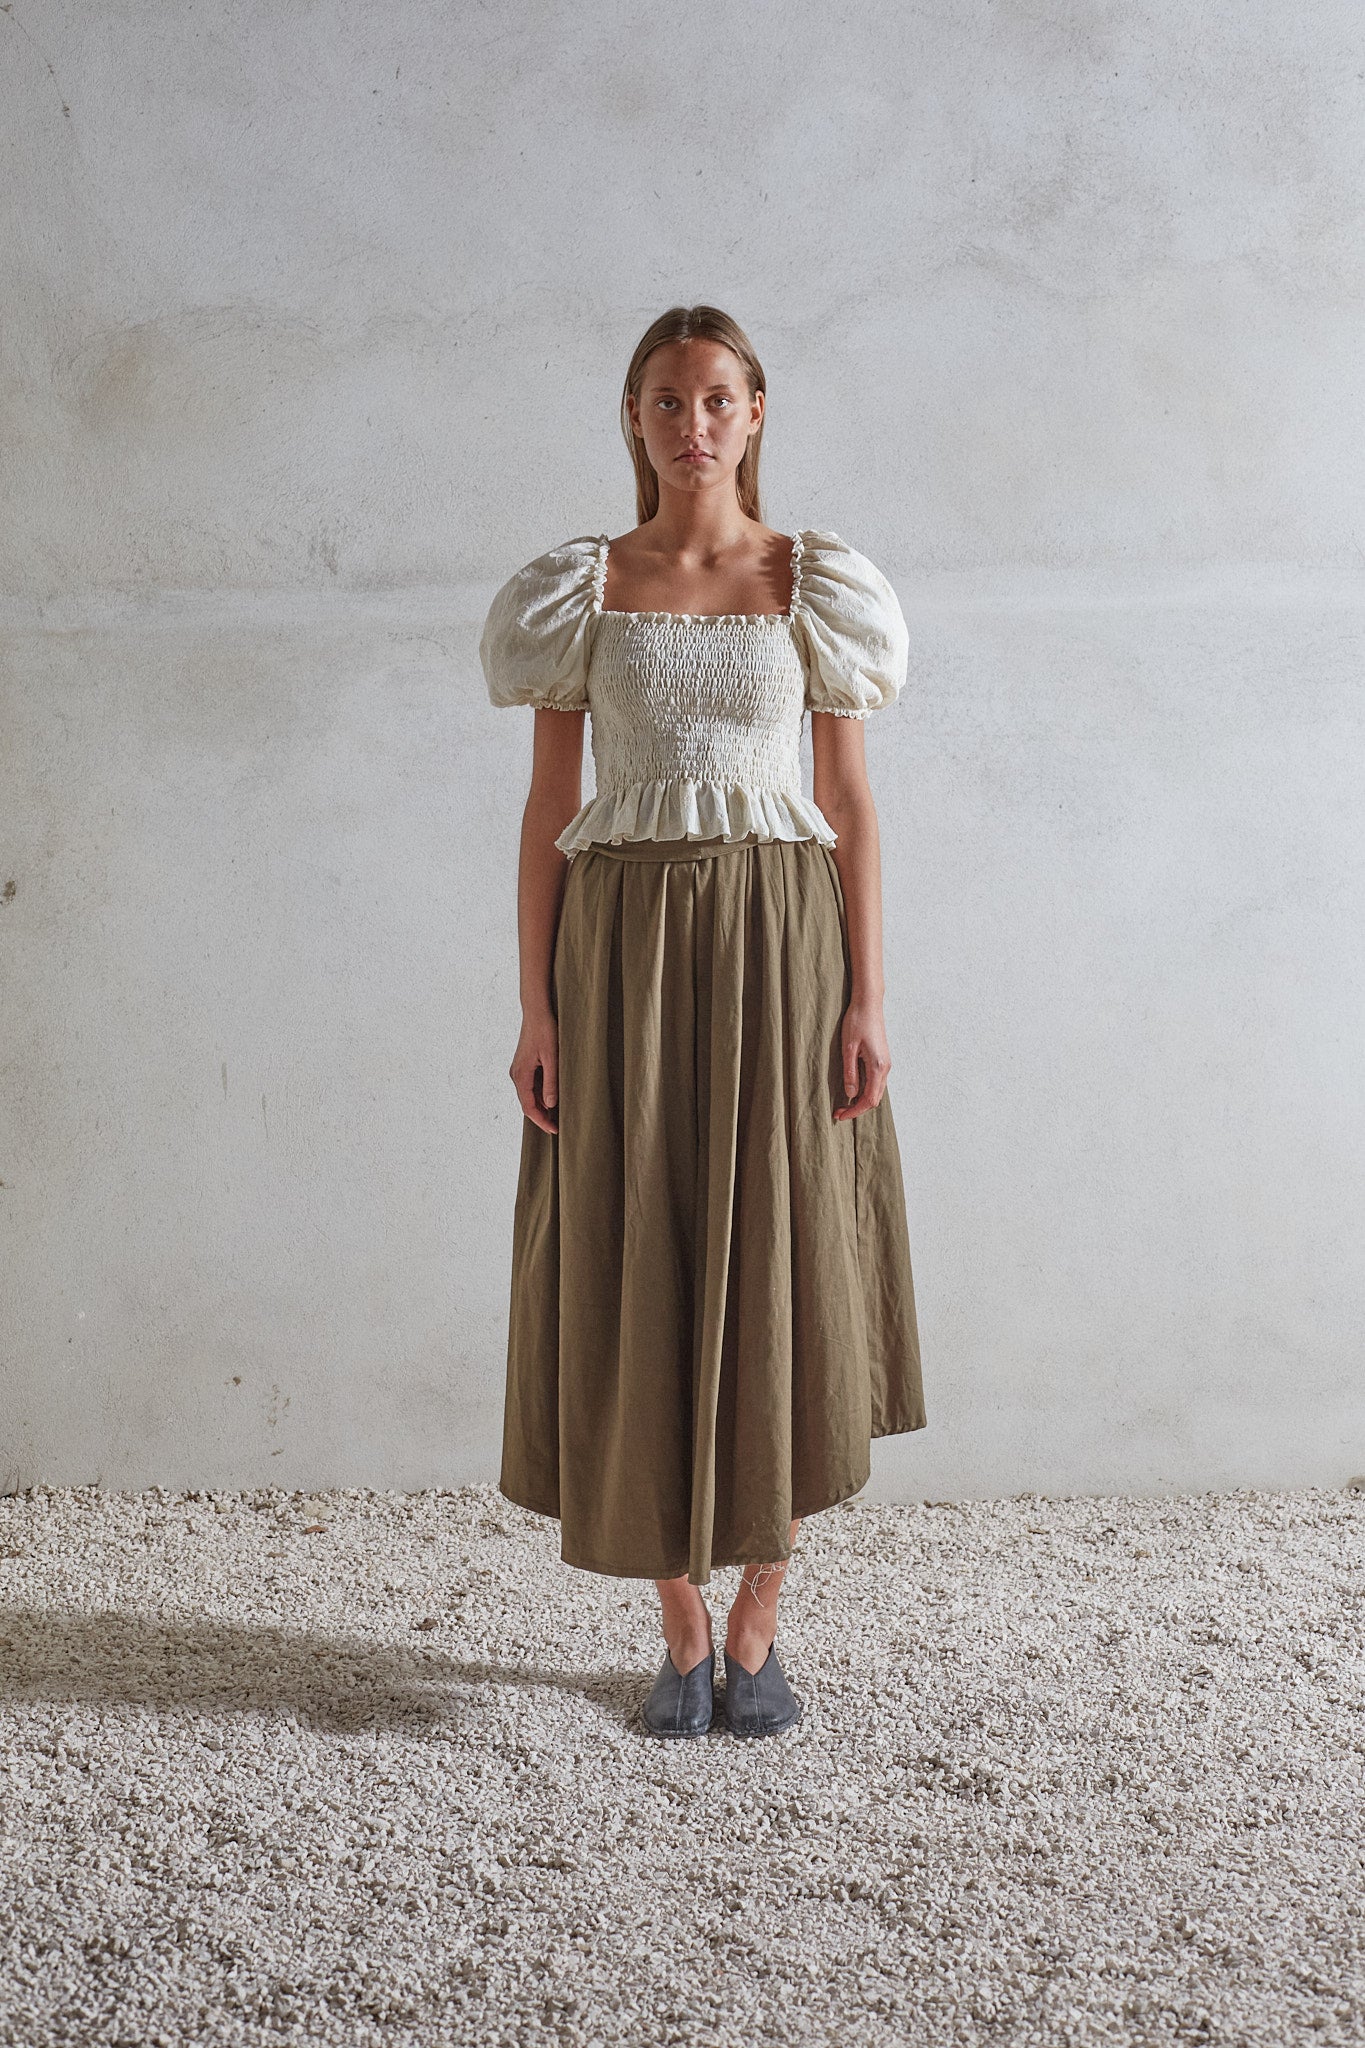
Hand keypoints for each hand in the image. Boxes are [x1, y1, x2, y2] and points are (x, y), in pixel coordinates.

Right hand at [510, 1012, 558, 1134]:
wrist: (536, 1012)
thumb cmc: (545, 1031)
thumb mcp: (552, 1058)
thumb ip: (551, 1082)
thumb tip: (550, 1105)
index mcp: (521, 1075)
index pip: (528, 1107)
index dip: (541, 1121)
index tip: (555, 1130)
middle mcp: (516, 1075)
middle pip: (527, 1103)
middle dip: (542, 1116)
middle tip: (558, 1126)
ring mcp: (518, 1070)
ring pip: (529, 1095)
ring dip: (541, 1106)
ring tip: (558, 1115)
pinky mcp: (523, 1065)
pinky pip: (530, 1086)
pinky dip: (540, 1095)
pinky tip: (553, 1097)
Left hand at [834, 1001, 890, 1119]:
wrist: (869, 1003)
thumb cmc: (857, 1021)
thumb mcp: (848, 1048)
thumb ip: (850, 1072)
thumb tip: (850, 1093)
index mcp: (878, 1066)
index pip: (869, 1099)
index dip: (855, 1110)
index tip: (840, 1115)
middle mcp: (885, 1067)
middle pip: (875, 1099)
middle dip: (858, 1108)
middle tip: (839, 1112)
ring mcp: (886, 1063)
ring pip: (877, 1091)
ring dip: (862, 1100)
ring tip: (844, 1103)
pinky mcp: (883, 1059)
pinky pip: (877, 1082)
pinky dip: (866, 1090)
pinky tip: (854, 1089)